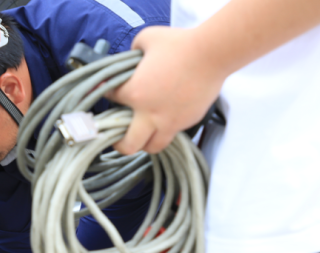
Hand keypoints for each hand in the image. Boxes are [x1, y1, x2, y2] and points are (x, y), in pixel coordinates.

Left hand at [108, 26, 226, 154]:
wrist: (212, 53)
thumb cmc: (179, 44)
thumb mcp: (147, 38)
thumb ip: (132, 50)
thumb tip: (131, 57)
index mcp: (135, 93)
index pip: (111, 101)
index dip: (106, 94)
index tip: (108, 91)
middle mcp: (149, 114)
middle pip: (128, 145)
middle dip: (119, 143)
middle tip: (117, 134)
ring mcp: (170, 121)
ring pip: (152, 147)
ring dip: (143, 143)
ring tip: (141, 133)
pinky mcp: (187, 122)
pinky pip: (171, 134)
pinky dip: (164, 131)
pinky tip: (163, 119)